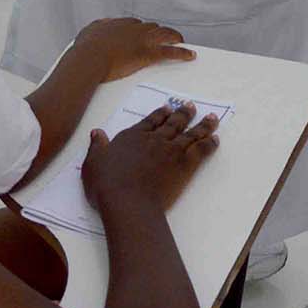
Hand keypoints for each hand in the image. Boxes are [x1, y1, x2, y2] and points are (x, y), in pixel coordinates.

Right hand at [70, 17, 196, 79]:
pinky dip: (182, 53)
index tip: (144, 33)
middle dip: (160, 32)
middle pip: (153, 27)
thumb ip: (97, 28)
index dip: (142, 29)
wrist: (89, 58)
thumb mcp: (89, 32)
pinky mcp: (148, 54)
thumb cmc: (86, 49)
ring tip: (180, 41)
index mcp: (120, 24)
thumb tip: (98, 27)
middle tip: (165, 37)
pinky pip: (170, 52)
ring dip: (174, 38)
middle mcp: (134, 29)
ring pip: (165, 35)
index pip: (136, 24)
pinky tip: (189, 55)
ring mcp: (143, 40)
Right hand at [82, 102, 219, 218]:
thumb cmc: (107, 185)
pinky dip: (209, 144)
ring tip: (211, 117)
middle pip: (173, 123)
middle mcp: (154, 139)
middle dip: (183, 114)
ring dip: (202, 125)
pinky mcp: (184, 165)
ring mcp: (171, 151)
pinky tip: (215, 139)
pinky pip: (200, 150)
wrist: (128, 201)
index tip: (168, 108)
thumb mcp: (93, 164)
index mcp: (133, 137)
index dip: (160, 114)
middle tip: (191, 106)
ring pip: (190, 133)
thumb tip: (97, 132)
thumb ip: (97, 147)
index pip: (149, 121)